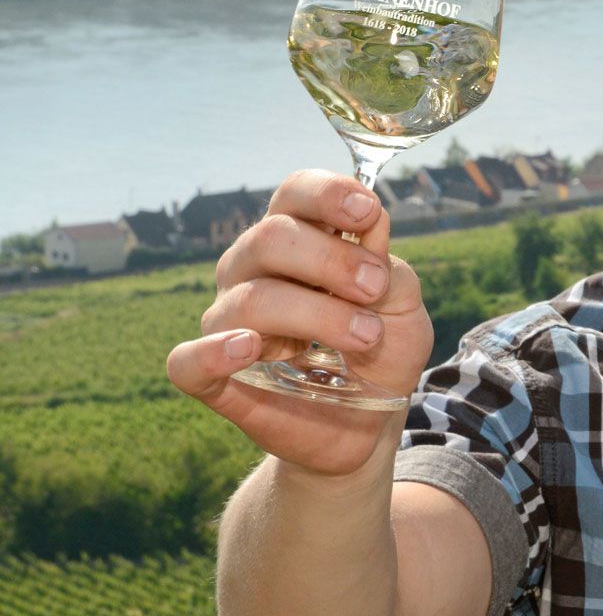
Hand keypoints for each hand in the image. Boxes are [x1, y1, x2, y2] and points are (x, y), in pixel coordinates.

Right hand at [167, 170, 433, 476]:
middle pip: (271, 238)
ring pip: (251, 299)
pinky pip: (187, 359)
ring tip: (365, 336)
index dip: (326, 194)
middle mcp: (252, 271)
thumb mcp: (402, 306)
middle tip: (374, 289)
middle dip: (332, 260)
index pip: (293, 193)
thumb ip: (388, 267)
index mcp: (297, 240)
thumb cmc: (381, 350)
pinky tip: (250, 348)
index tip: (366, 211)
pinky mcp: (211, 375)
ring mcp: (227, 322)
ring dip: (318, 314)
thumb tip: (370, 223)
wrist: (369, 422)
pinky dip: (215, 352)